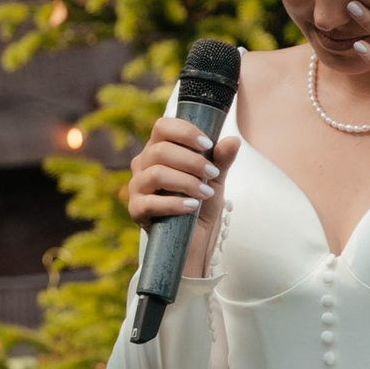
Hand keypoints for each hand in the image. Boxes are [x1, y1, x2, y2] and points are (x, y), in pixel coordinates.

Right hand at [124, 109, 235, 252]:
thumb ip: (221, 159)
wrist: (195, 241)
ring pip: (155, 174)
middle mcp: (143, 165)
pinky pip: (150, 202)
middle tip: (212, 173)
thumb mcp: (215, 180)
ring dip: (186, 182)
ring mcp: (136, 188)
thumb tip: (233, 140)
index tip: (207, 144)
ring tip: (206, 192)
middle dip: (191, 161)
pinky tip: (192, 206)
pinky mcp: (136, 211)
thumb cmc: (201, 205)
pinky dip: (174, 203)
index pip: (162, 127)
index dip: (184, 131)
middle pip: (160, 150)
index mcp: (159, 150)